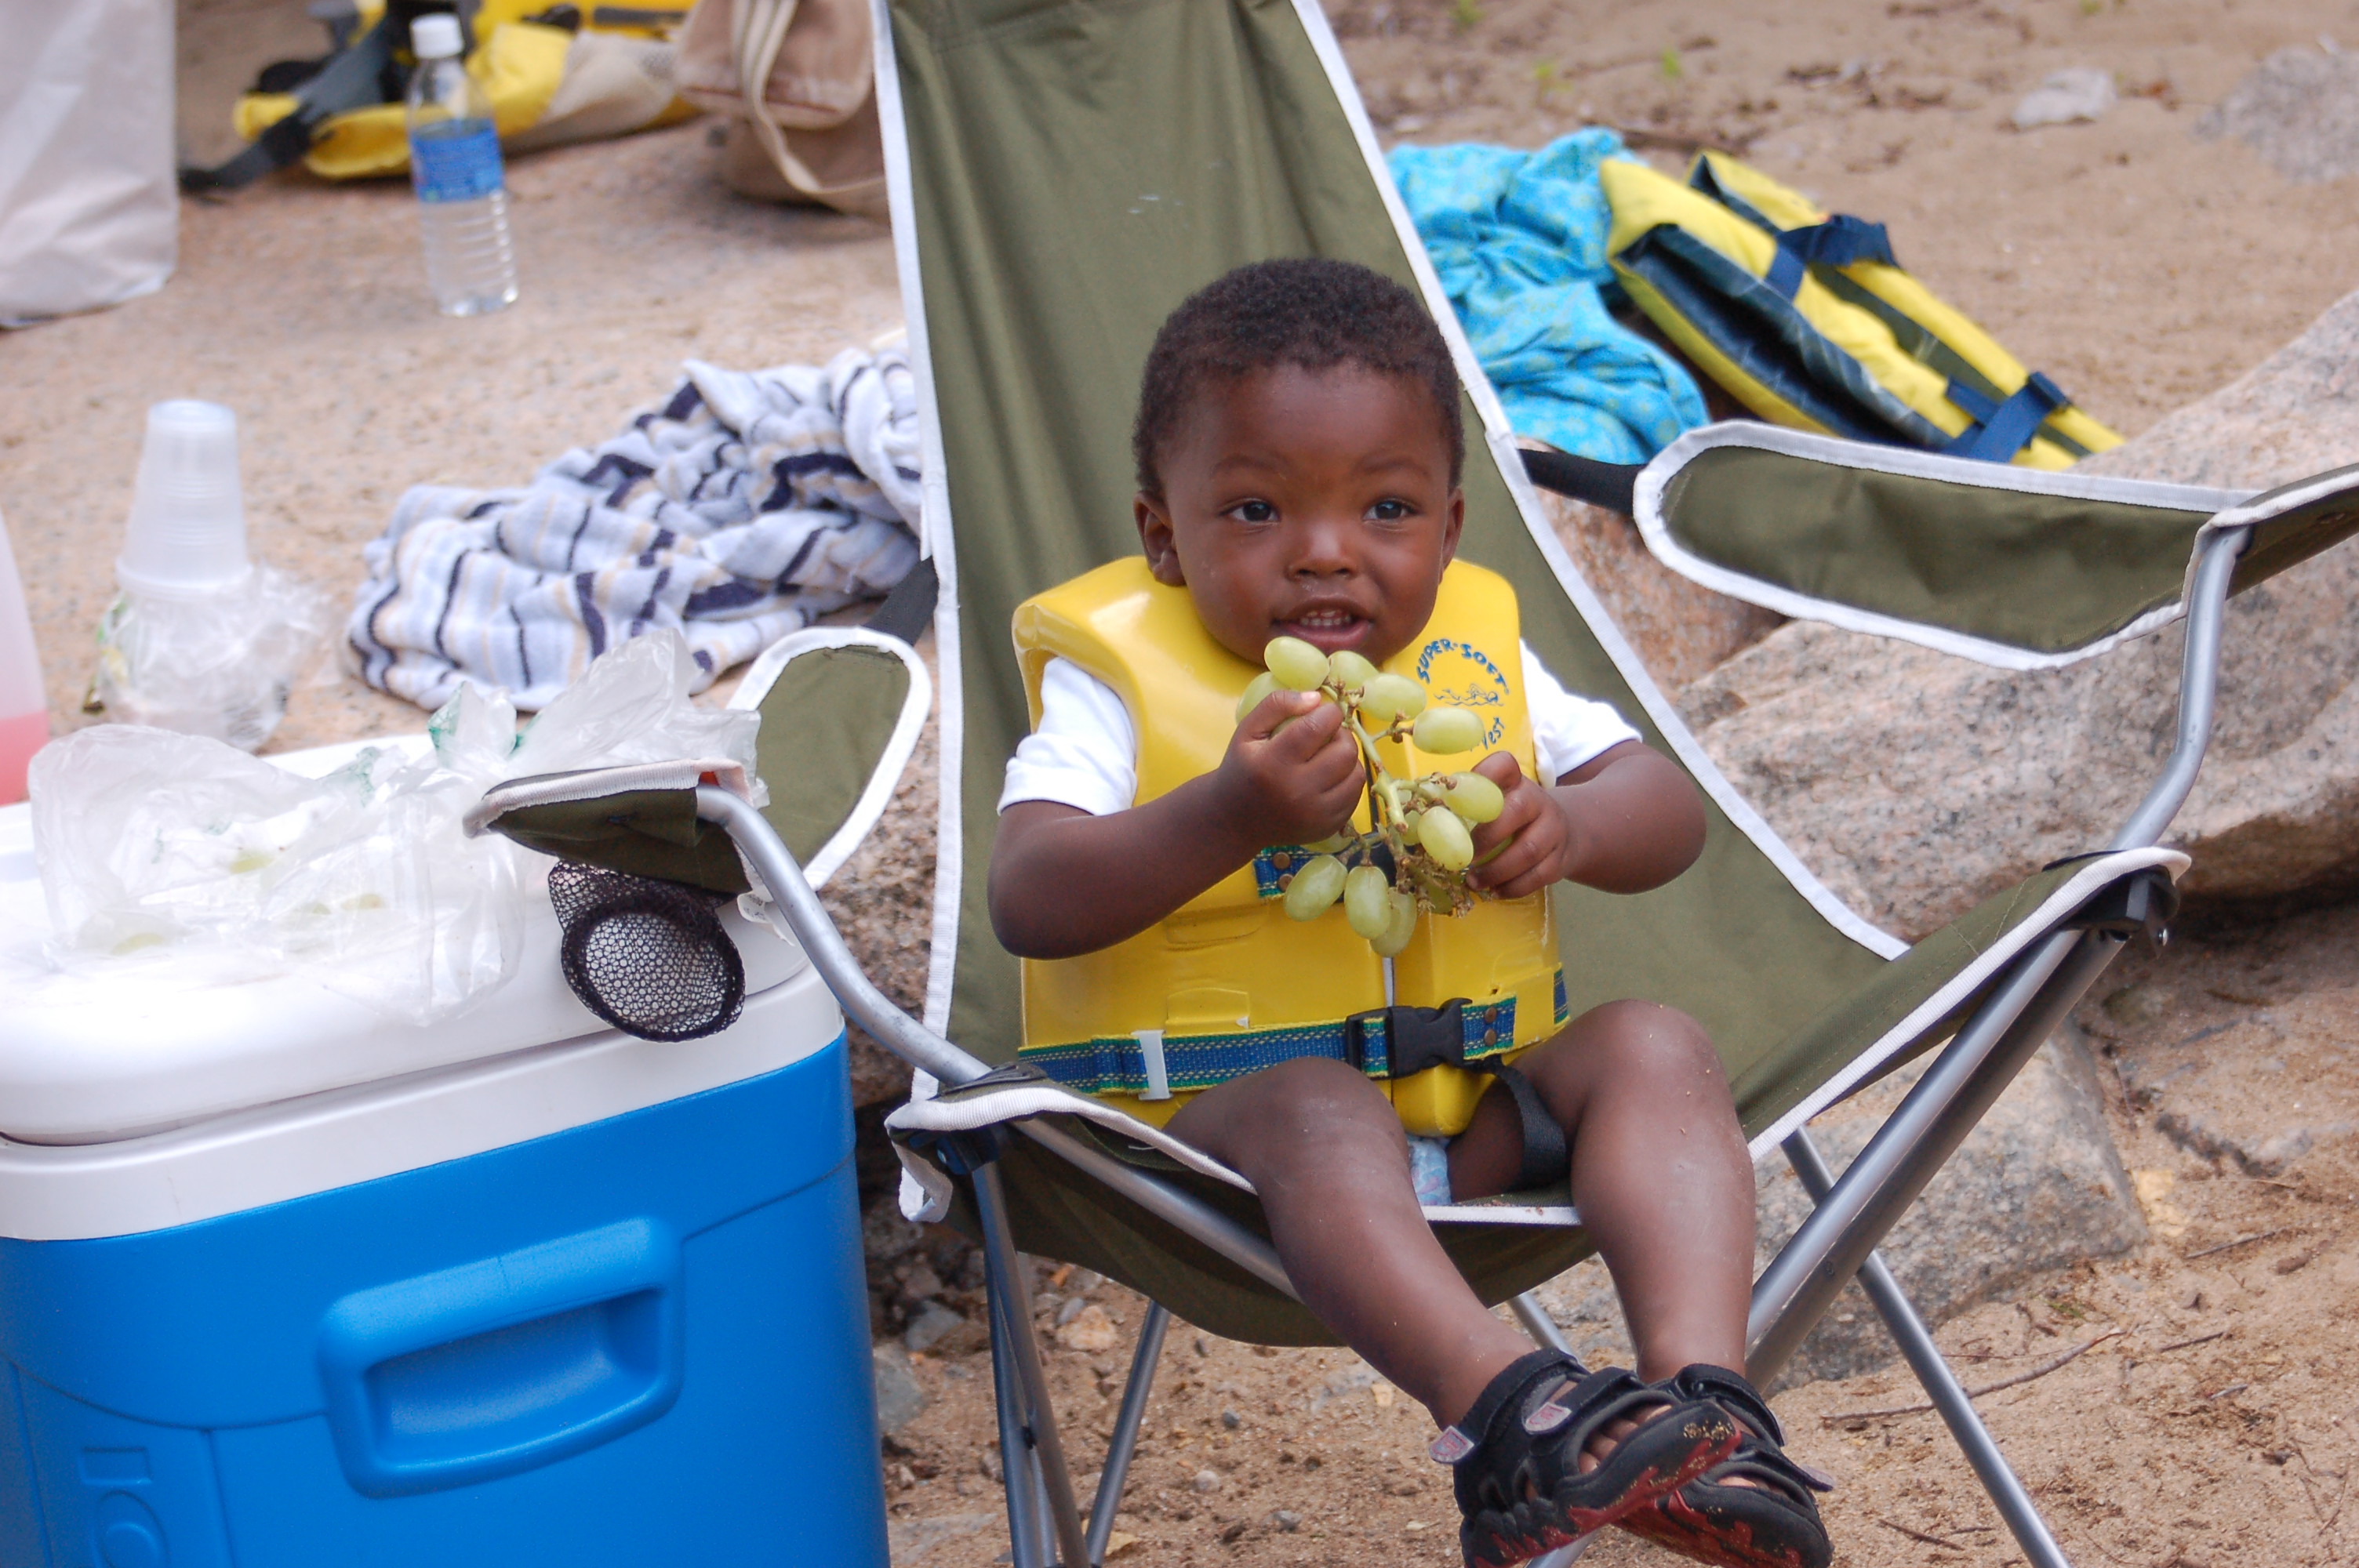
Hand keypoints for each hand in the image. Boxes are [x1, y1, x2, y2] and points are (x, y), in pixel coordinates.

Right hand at [1214, 690, 1364, 846]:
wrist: (1235, 821)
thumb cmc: (1242, 769)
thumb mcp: (1247, 730)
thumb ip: (1277, 705)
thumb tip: (1317, 698)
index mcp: (1273, 764)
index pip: (1318, 727)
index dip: (1329, 712)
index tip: (1324, 711)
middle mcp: (1297, 792)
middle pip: (1345, 751)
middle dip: (1341, 734)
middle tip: (1327, 734)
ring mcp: (1315, 814)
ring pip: (1356, 774)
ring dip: (1347, 758)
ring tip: (1329, 755)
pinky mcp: (1327, 827)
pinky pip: (1354, 796)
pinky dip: (1347, 780)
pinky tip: (1329, 776)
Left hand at [1463, 752, 1577, 898]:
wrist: (1564, 834)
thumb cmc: (1514, 819)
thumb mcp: (1499, 803)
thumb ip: (1469, 807)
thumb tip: (1426, 826)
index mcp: (1516, 782)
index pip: (1504, 765)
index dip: (1485, 773)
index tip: (1458, 790)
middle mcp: (1537, 801)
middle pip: (1515, 812)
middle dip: (1485, 838)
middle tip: (1461, 858)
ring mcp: (1553, 830)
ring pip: (1527, 851)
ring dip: (1495, 871)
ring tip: (1472, 881)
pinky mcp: (1560, 858)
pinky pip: (1538, 877)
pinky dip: (1512, 888)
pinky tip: (1494, 891)